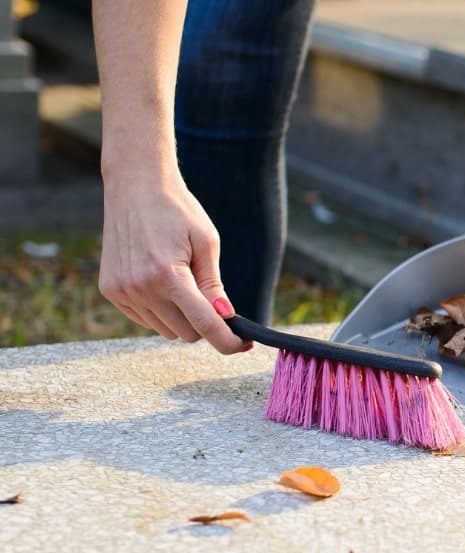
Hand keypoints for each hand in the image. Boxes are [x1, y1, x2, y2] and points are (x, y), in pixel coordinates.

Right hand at [98, 168, 246, 354]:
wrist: (134, 184)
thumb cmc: (177, 210)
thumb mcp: (206, 242)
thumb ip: (214, 285)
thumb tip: (226, 318)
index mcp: (168, 275)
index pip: (204, 324)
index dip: (228, 341)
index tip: (243, 345)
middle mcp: (140, 287)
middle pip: (186, 333)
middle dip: (203, 323)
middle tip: (208, 298)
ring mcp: (122, 290)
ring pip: (166, 330)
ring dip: (180, 317)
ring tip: (179, 281)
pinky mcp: (110, 290)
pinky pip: (145, 320)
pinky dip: (159, 311)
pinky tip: (159, 281)